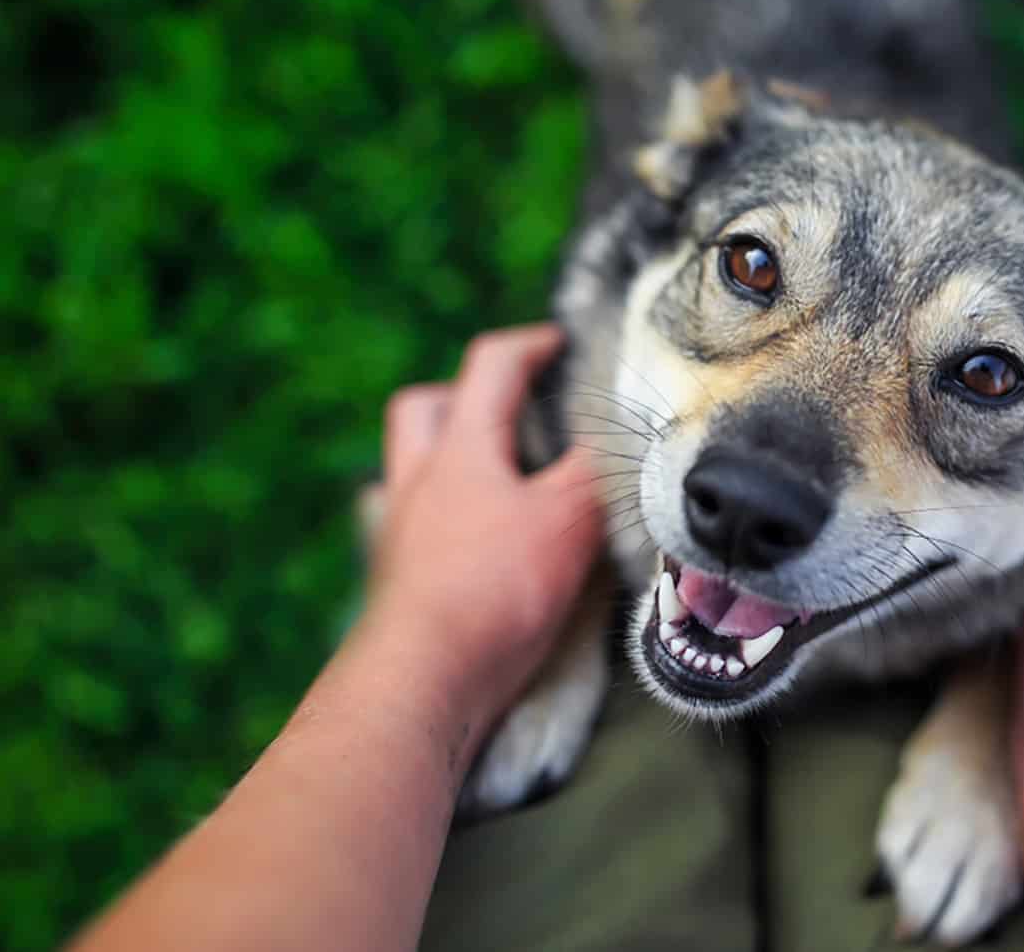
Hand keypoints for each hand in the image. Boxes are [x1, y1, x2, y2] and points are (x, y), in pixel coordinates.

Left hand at [362, 324, 605, 740]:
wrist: (423, 680)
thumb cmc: (495, 588)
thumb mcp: (567, 519)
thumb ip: (596, 470)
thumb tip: (623, 432)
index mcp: (459, 448)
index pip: (491, 367)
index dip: (531, 344)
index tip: (564, 342)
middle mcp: (419, 481)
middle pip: (423, 409)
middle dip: (462, 395)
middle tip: (510, 409)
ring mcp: (401, 532)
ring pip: (413, 470)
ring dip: (450, 460)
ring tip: (502, 478)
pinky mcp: (399, 582)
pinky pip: (418, 528)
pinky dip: (449, 522)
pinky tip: (480, 545)